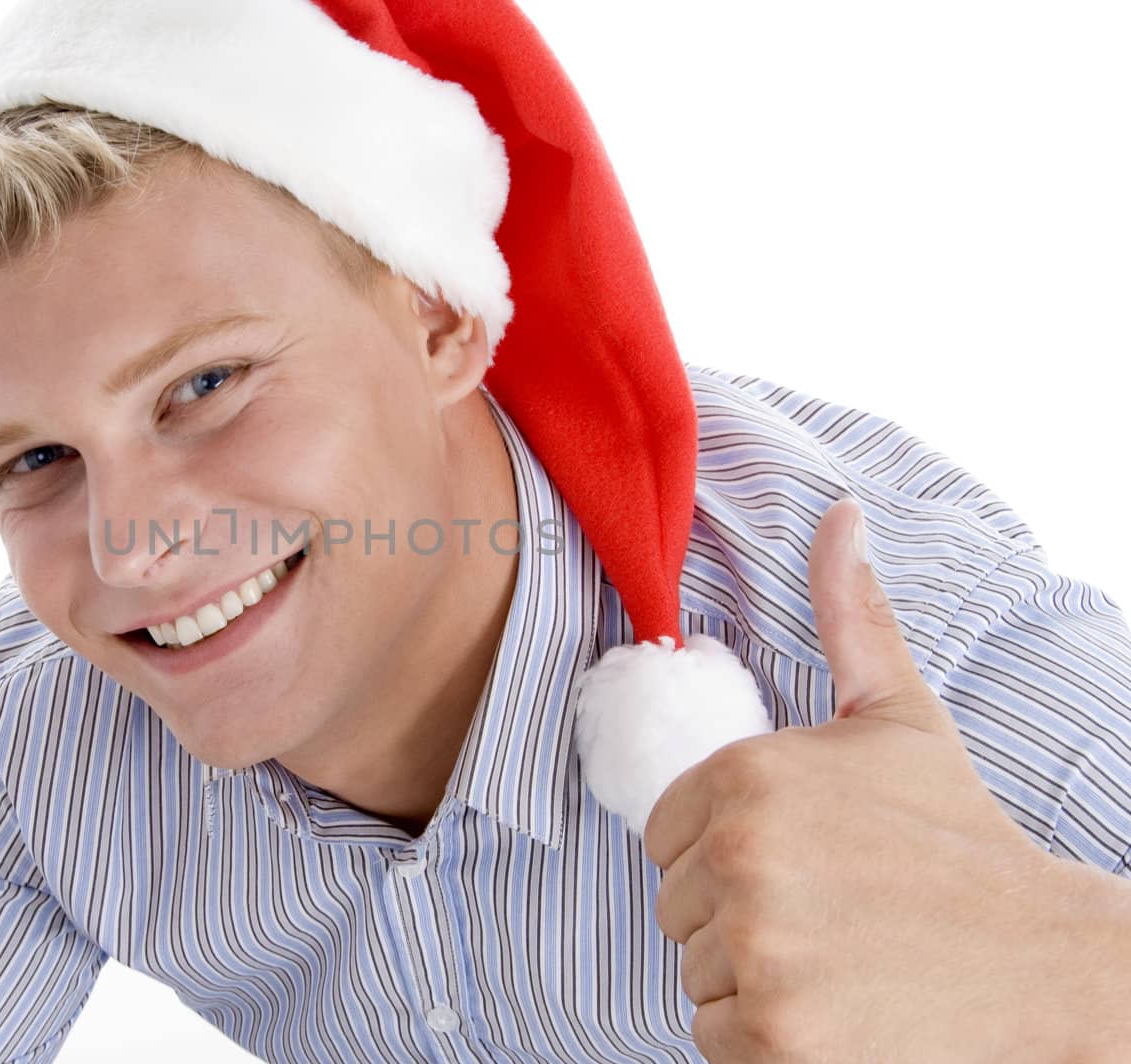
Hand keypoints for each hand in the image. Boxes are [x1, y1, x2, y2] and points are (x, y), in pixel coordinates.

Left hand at [645, 497, 1098, 1061]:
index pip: (664, 835)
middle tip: (833, 912)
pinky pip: (715, 1038)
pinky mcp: (776, 1035)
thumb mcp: (901, 715)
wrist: (1051, 959)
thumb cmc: (959, 835)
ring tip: (841, 956)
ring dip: (753, 977)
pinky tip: (841, 1010)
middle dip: (739, 915)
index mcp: (744, 774)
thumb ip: (851, 614)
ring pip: (695, 972)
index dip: (727, 853)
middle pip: (675, 906)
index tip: (807, 859)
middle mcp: (737, 855)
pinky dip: (765, 1040)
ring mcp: (757, 948)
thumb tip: (841, 513)